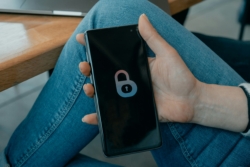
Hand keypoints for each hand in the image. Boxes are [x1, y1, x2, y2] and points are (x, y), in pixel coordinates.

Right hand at [77, 14, 202, 124]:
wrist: (191, 101)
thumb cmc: (181, 76)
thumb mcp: (166, 54)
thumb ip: (153, 38)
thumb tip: (142, 18)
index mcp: (135, 65)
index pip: (112, 55)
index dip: (96, 48)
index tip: (83, 40)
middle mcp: (129, 80)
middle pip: (103, 74)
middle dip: (89, 69)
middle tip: (85, 67)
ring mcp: (129, 96)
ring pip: (105, 93)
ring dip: (92, 91)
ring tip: (89, 88)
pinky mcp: (132, 110)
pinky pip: (113, 113)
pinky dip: (99, 117)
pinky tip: (89, 117)